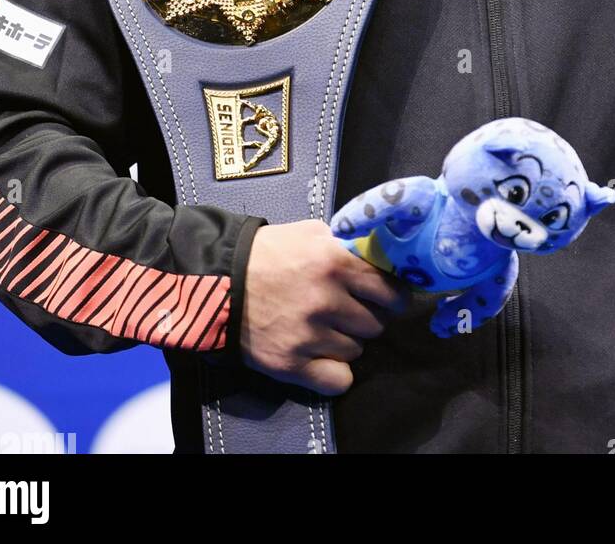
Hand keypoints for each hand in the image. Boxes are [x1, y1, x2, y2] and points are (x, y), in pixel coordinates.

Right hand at [239, 219, 412, 395]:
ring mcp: (309, 335)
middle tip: (352, 311)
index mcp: (336, 262)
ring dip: (348, 340)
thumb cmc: (270, 252)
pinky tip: (324, 356)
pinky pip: (339, 380)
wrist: (222, 281)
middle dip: (369, 317)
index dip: (393, 295)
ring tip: (328, 327)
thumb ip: (348, 244)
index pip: (390, 290)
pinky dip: (336, 372)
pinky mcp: (292, 364)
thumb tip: (382, 255)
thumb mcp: (312, 233)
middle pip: (377, 323)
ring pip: (357, 350)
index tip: (388, 297)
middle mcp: (327, 300)